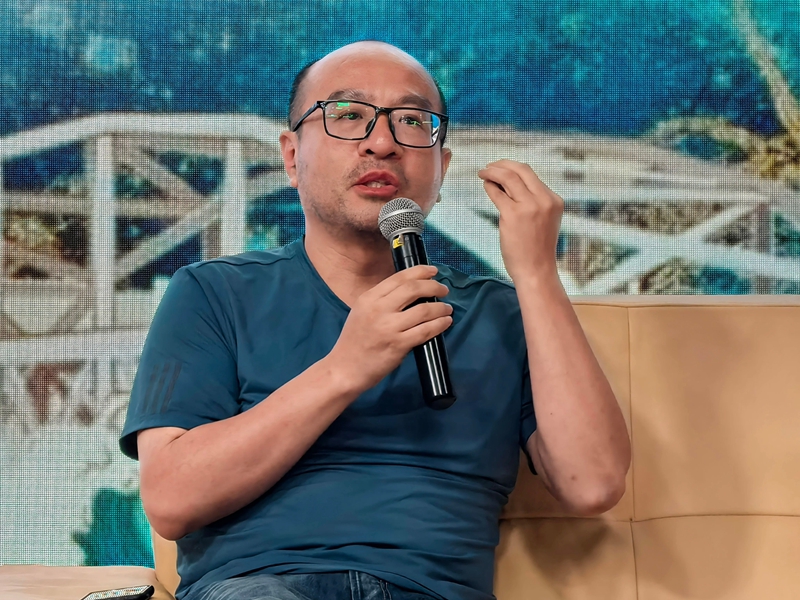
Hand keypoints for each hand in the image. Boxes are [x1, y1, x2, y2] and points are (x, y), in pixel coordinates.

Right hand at [327, 265, 452, 391]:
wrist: (345, 368)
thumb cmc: (355, 340)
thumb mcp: (362, 311)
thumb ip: (382, 300)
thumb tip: (411, 290)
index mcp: (369, 298)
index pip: (398, 278)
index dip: (419, 271)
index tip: (433, 271)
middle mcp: (378, 309)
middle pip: (413, 289)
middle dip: (433, 286)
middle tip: (444, 290)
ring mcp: (389, 327)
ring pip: (423, 310)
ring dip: (440, 307)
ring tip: (447, 308)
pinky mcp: (398, 345)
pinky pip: (425, 331)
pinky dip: (439, 325)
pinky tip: (445, 322)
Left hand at [478, 159, 563, 282]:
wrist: (536, 270)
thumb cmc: (537, 249)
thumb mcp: (545, 220)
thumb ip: (534, 202)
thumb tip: (510, 184)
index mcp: (554, 200)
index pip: (531, 175)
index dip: (513, 168)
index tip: (502, 168)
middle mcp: (543, 200)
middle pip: (520, 169)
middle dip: (502, 164)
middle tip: (489, 166)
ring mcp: (529, 206)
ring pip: (508, 177)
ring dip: (492, 171)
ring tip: (483, 172)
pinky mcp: (512, 215)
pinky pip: (497, 193)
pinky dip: (489, 186)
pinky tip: (486, 185)